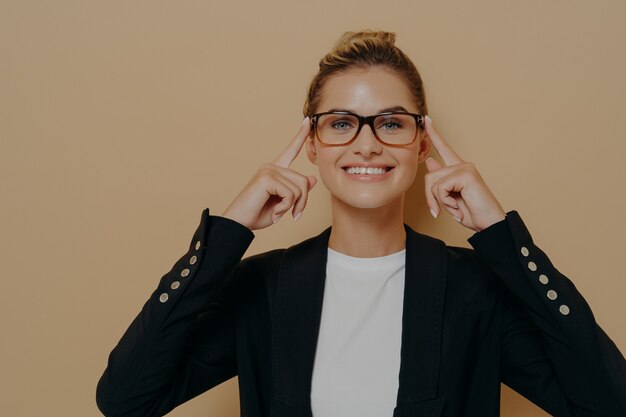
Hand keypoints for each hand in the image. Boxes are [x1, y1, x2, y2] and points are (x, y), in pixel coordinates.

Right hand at [221, 117, 317, 230]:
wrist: (239, 224)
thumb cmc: (257, 214)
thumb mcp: (283, 203)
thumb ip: (297, 191)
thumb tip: (312, 179)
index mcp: (275, 170)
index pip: (291, 150)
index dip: (301, 136)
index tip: (307, 121)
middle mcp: (272, 166)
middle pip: (304, 181)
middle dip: (302, 201)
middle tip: (292, 214)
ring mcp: (269, 170)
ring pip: (299, 188)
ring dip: (293, 206)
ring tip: (278, 213)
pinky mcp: (266, 178)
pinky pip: (290, 194)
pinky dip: (286, 207)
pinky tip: (274, 212)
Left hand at [423, 115, 505, 231]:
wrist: (489, 224)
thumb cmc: (472, 212)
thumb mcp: (450, 197)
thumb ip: (440, 180)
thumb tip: (430, 161)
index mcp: (458, 169)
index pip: (443, 148)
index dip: (434, 134)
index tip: (426, 118)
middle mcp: (462, 165)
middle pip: (429, 175)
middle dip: (430, 196)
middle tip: (440, 210)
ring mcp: (465, 168)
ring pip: (433, 182)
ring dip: (439, 201)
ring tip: (456, 206)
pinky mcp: (466, 174)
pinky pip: (441, 188)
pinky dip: (446, 202)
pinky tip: (459, 205)